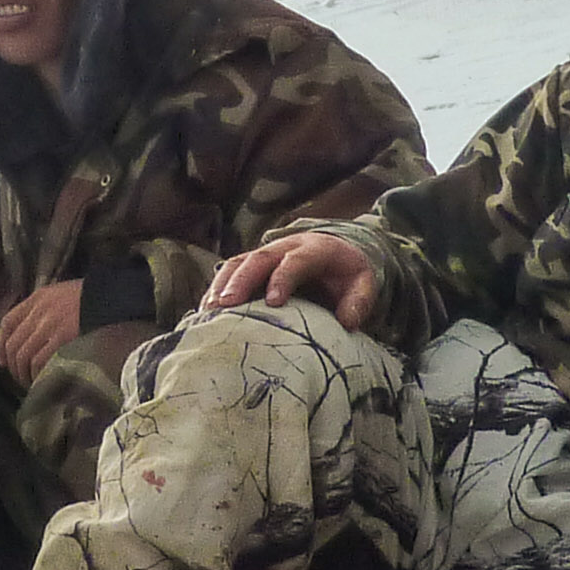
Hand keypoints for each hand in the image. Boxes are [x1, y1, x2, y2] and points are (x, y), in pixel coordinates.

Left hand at [0, 279, 85, 382]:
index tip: (4, 361)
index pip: (8, 322)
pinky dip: (38, 374)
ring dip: (24, 374)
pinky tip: (45, 380)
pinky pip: (40, 360)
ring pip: (23, 355)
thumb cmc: (94, 297)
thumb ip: (47, 310)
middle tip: (22, 379)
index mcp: (38, 298)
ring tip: (33, 384)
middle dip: (14, 366)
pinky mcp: (63, 337)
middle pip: (14, 344)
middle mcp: (39, 311)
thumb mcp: (63, 294)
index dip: (1, 345)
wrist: (114, 294)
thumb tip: (34, 337)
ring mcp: (50, 324)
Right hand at [204, 234, 380, 330]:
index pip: (296, 261)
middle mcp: (285, 247)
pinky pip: (230, 272)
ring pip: (238, 263)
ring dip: (221, 284)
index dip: (283, 278)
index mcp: (315, 249)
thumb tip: (347, 322)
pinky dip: (216, 289)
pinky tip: (205, 311)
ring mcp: (265, 253)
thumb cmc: (347, 273)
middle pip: (258, 259)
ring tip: (208, 310)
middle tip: (226, 306)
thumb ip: (360, 301)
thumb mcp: (364, 283)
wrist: (336, 251)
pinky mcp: (252, 264)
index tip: (274, 302)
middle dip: (241, 281)